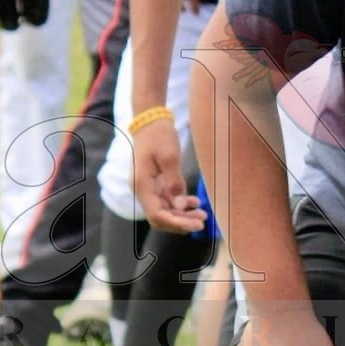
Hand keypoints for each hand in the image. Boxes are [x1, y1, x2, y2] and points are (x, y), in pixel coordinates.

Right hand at [132, 119, 206, 234]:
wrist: (150, 121)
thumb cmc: (159, 136)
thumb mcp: (170, 157)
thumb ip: (175, 182)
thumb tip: (180, 206)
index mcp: (142, 185)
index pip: (156, 215)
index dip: (176, 223)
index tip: (195, 224)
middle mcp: (142, 190)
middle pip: (160, 216)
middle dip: (181, 222)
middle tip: (202, 222)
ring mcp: (147, 187)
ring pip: (164, 210)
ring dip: (182, 215)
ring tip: (202, 215)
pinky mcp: (154, 183)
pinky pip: (166, 200)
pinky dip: (180, 204)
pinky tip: (195, 203)